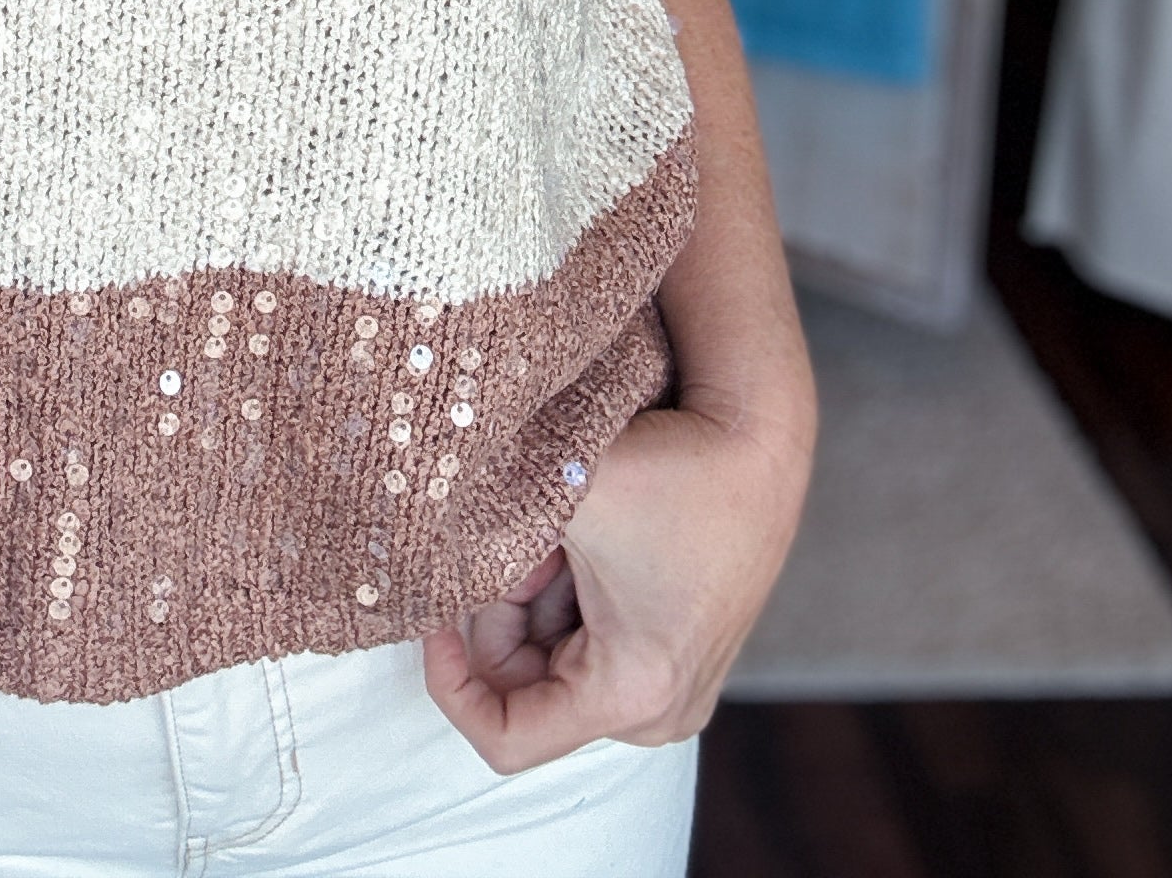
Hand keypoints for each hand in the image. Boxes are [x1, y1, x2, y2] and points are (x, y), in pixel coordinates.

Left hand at [421, 397, 810, 771]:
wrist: (757, 432)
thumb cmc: (673, 467)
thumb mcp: (562, 497)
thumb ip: (481, 532)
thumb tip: (414, 551)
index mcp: (633, 693)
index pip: (505, 738)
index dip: (449, 681)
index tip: (433, 613)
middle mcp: (659, 710)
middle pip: (524, 690)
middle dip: (500, 611)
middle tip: (519, 535)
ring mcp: (670, 685)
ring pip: (549, 658)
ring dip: (530, 592)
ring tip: (557, 523)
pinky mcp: (671, 652)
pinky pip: (582, 639)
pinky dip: (562, 589)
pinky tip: (579, 533)